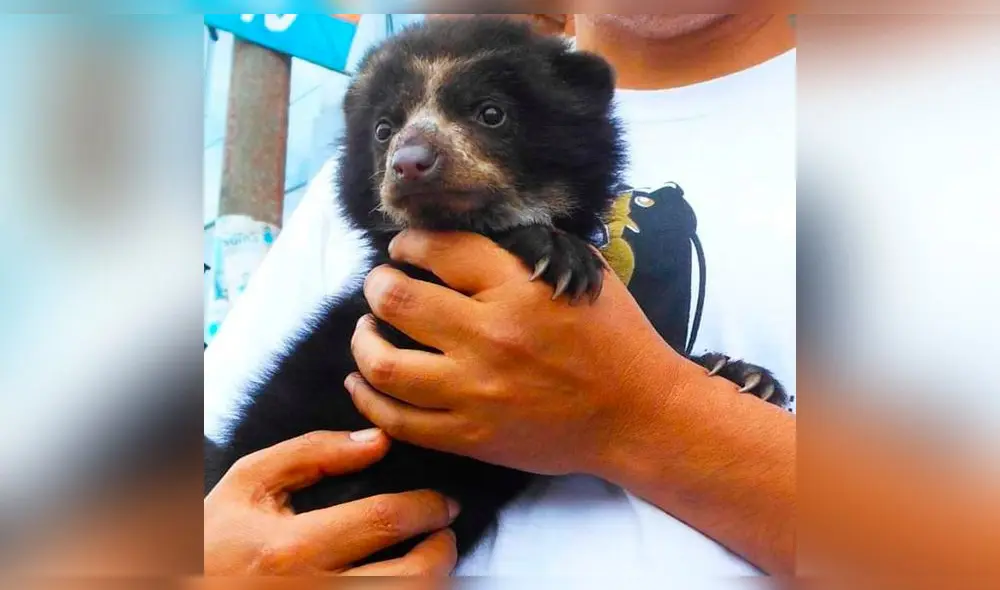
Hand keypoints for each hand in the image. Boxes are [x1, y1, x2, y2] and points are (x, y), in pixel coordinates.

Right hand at [204, 429, 459, 575]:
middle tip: (445, 534)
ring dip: (433, 581)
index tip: (443, 503)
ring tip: (431, 561)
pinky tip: (401, 580)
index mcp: (290, 549)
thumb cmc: (212, 540)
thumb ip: (312, 454)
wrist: (172, 588)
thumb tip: (375, 440)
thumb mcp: (248, 484)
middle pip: (410, 580)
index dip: (427, 508)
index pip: (383, 521)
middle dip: (442, 553)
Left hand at [347, 230, 686, 475]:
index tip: (406, 249)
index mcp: (519, 288)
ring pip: (384, 363)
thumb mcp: (581, 274)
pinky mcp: (471, 436)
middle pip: (396, 300)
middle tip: (382, 284)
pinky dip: (368, 398)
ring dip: (363, 339)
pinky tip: (363, 381)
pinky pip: (398, 420)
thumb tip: (468, 234)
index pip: (437, 249)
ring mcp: (476, 391)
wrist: (638, 415)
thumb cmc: (615, 338)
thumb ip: (527, 250)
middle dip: (378, 284)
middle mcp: (490, 337)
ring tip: (368, 329)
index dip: (409, 243)